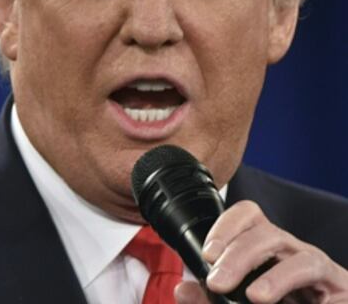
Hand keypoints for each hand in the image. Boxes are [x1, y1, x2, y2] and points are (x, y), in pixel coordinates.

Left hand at [174, 201, 347, 303]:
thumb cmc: (282, 303)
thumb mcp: (239, 302)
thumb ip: (210, 299)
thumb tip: (182, 290)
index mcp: (267, 251)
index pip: (249, 217)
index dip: (227, 226)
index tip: (207, 254)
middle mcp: (294, 254)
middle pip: (269, 235)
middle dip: (239, 256)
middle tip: (218, 282)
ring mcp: (322, 273)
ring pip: (303, 258)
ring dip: (277, 277)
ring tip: (256, 296)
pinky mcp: (343, 291)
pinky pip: (332, 287)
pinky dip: (314, 298)